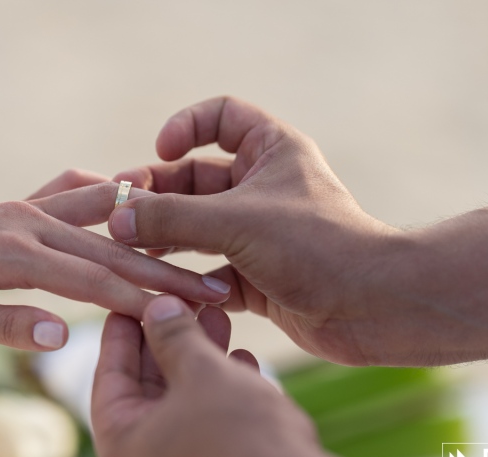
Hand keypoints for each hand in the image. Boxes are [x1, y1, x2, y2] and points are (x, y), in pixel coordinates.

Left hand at [0, 192, 230, 350]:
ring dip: (152, 235)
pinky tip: (138, 190)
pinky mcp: (27, 202)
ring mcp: (31, 206)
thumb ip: (5, 325)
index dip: (142, 299)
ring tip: (195, 246)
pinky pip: (77, 191)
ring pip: (105, 219)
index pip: (94, 281)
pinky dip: (112, 193)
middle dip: (167, 273)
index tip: (187, 313)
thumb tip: (62, 335)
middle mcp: (30, 223)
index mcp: (13, 256)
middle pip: (113, 250)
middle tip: (216, 288)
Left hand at [91, 295, 428, 456]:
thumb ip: (174, 335)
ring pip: (182, 401)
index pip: (109, 376)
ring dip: (200, 359)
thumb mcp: (200, 371)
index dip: (121, 331)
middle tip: (180, 302)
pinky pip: (208, 422)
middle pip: (146, 388)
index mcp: (121, 445)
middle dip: (168, 340)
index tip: (128, 299)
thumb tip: (157, 306)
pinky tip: (243, 359)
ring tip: (218, 319)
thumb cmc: (240, 436)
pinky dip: (221, 389)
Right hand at [99, 96, 487, 365]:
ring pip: (197, 227)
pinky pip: (208, 271)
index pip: (221, 116)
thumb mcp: (234, 221)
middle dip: (157, 194)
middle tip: (120, 212)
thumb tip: (116, 216)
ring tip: (129, 249)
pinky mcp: (255, 276)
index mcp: (271, 151)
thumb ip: (171, 217)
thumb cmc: (315, 247)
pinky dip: (185, 279)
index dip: (185, 127)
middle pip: (196, 178)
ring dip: (164, 237)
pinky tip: (161, 288)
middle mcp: (263, 188)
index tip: (160, 151)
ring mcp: (258, 233)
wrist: (371, 309)